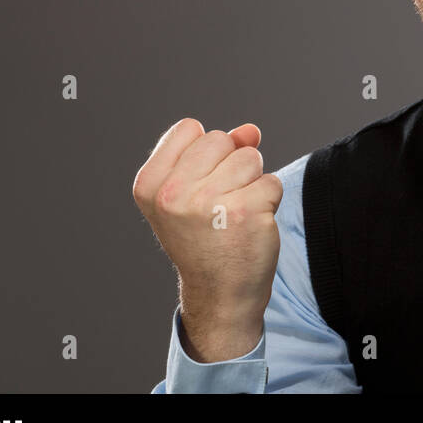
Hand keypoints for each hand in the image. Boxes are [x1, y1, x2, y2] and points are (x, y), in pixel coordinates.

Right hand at [132, 118, 282, 360]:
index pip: (189, 128)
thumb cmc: (206, 237)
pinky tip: (251, 226)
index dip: (206, 152)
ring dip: (252, 182)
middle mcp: (173, 194)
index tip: (199, 185)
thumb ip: (217, 152)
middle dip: (231, 164)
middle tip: (219, 204)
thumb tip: (250, 130)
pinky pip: (272, 182)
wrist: (219, 294)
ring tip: (234, 214)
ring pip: (251, 157)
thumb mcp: (192, 191)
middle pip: (221, 138)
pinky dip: (269, 201)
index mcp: (150, 184)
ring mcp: (208, 204)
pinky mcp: (245, 213)